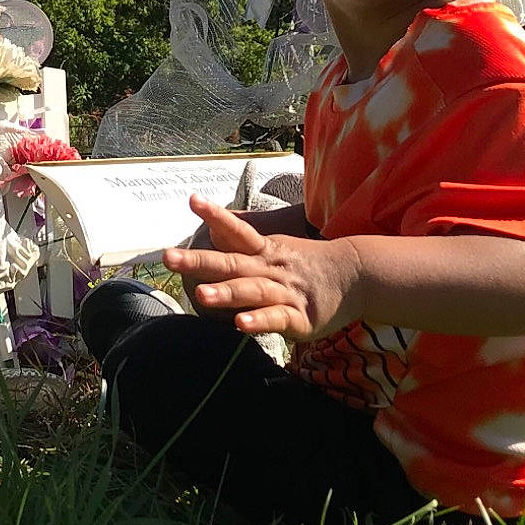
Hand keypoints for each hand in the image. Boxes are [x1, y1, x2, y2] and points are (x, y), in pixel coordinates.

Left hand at [162, 196, 362, 340]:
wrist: (357, 276)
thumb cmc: (306, 264)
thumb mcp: (274, 249)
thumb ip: (243, 245)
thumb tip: (212, 231)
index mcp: (264, 251)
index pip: (237, 230)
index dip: (215, 217)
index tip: (193, 200)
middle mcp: (270, 268)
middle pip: (231, 262)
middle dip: (198, 261)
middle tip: (167, 258)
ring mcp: (285, 292)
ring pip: (251, 291)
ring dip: (226, 293)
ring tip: (200, 294)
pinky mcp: (300, 318)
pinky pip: (276, 319)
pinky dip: (258, 321)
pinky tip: (240, 324)